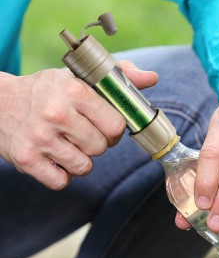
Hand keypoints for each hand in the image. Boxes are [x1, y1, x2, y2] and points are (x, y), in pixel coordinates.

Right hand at [0, 61, 157, 189]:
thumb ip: (118, 75)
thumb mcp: (78, 76)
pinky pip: (62, 182)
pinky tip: (56, 157)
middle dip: (97, 143)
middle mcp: (56, 115)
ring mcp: (39, 140)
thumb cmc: (46, 90)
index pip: (115, 124)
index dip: (114, 128)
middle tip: (83, 133)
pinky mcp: (26, 161)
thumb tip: (152, 78)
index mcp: (73, 92)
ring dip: (81, 159)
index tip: (105, 124)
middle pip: (101, 148)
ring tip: (68, 143)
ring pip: (84, 167)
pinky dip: (63, 174)